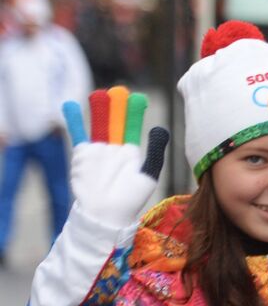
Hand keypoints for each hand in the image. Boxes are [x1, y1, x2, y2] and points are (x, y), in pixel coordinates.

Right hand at [64, 87, 167, 229]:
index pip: (134, 127)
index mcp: (132, 152)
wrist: (106, 213)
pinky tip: (70, 105)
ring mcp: (98, 150)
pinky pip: (77, 134)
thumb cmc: (129, 198)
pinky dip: (73, 121)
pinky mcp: (82, 155)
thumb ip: (155, 152)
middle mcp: (115, 148)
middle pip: (116, 122)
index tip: (139, 98)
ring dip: (99, 111)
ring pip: (98, 125)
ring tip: (99, 94)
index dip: (135, 113)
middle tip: (120, 92)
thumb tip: (160, 128)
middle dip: (117, 108)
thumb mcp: (148, 175)